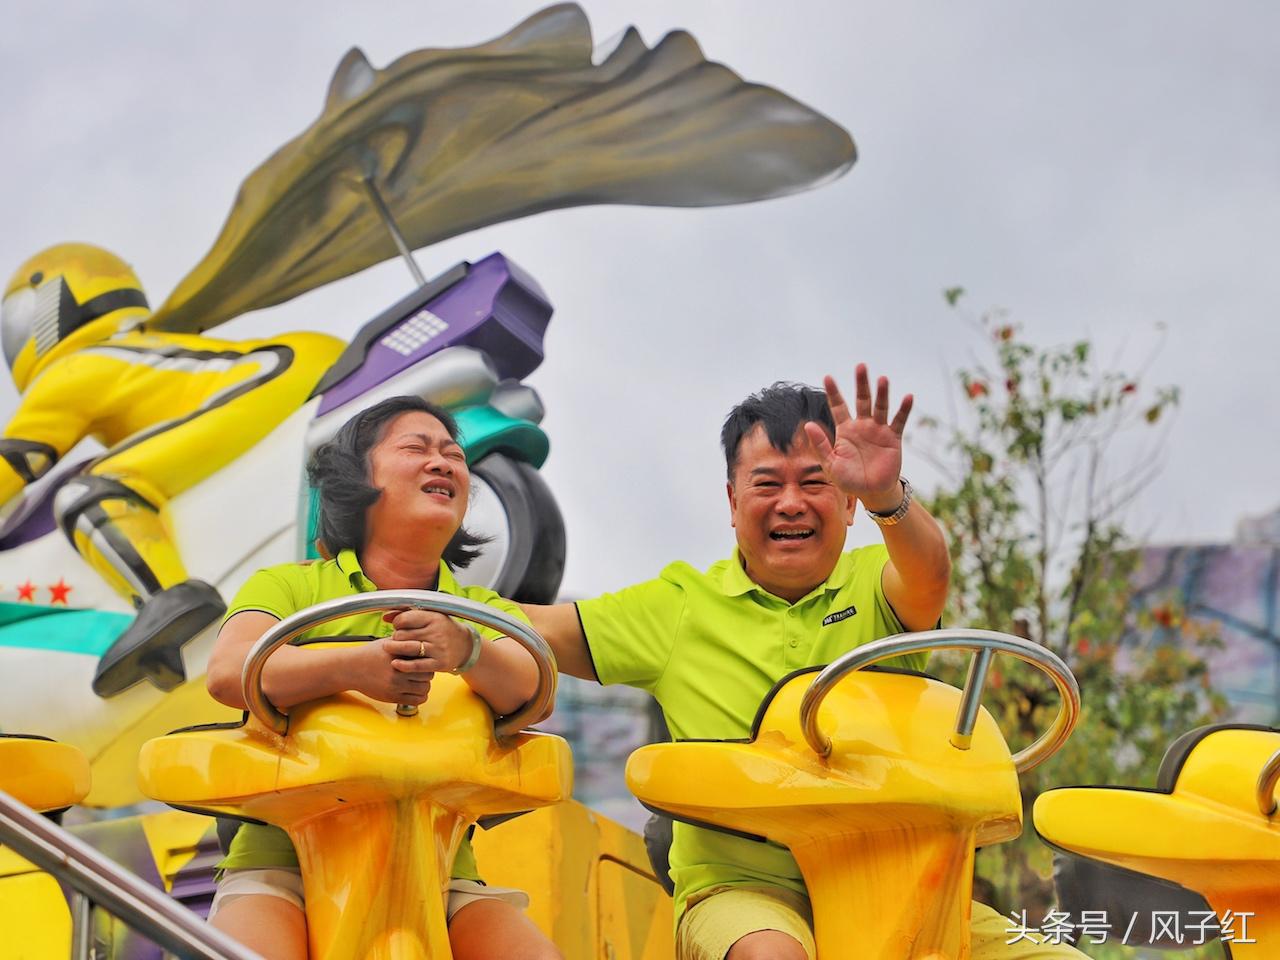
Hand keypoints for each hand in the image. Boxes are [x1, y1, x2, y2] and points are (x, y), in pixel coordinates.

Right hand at [346, 636, 433, 705]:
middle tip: (422, 672)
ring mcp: (395, 685)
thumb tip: (422, 637)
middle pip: (428, 674)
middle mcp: (398, 670)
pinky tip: (415, 691)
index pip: (425, 659)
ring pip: (424, 688)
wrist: (352, 668)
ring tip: (418, 682)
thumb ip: (405, 640)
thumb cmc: (370, 654)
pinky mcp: (392, 697)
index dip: (427, 659)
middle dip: (427, 673)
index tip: (424, 660)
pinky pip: (416, 701)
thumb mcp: (388, 642)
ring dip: (424, 685)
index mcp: (399, 655)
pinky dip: (420, 697)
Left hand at [382, 609, 475, 673]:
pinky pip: (416, 665)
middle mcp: (437, 632)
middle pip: (403, 634)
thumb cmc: (443, 629)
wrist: (464, 646)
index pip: (405, 619)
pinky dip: (403, 665)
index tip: (398, 626)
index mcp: (434, 617)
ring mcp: (439, 648)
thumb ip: (407, 614)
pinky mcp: (439, 663)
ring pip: (407, 648)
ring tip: (388, 648)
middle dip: (395, 636)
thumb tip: (385, 617)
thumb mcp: (430, 617)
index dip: (397, 623)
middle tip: (396, 639)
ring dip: (393, 649)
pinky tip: (395, 663)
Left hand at [803, 365, 911, 510]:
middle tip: (861, 366)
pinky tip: (908, 397)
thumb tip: (808, 424)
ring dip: (882, 393)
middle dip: (861, 384)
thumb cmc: (849, 480)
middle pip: (862, 400)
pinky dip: (903, 409)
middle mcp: (862, 426)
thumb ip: (821, 445)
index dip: (833, 392)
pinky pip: (899, 421)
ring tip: (883, 379)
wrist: (871, 492)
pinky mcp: (893, 438)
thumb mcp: (831, 464)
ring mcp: (878, 430)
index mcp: (845, 430)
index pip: (838, 406)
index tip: (827, 377)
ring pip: (880, 407)